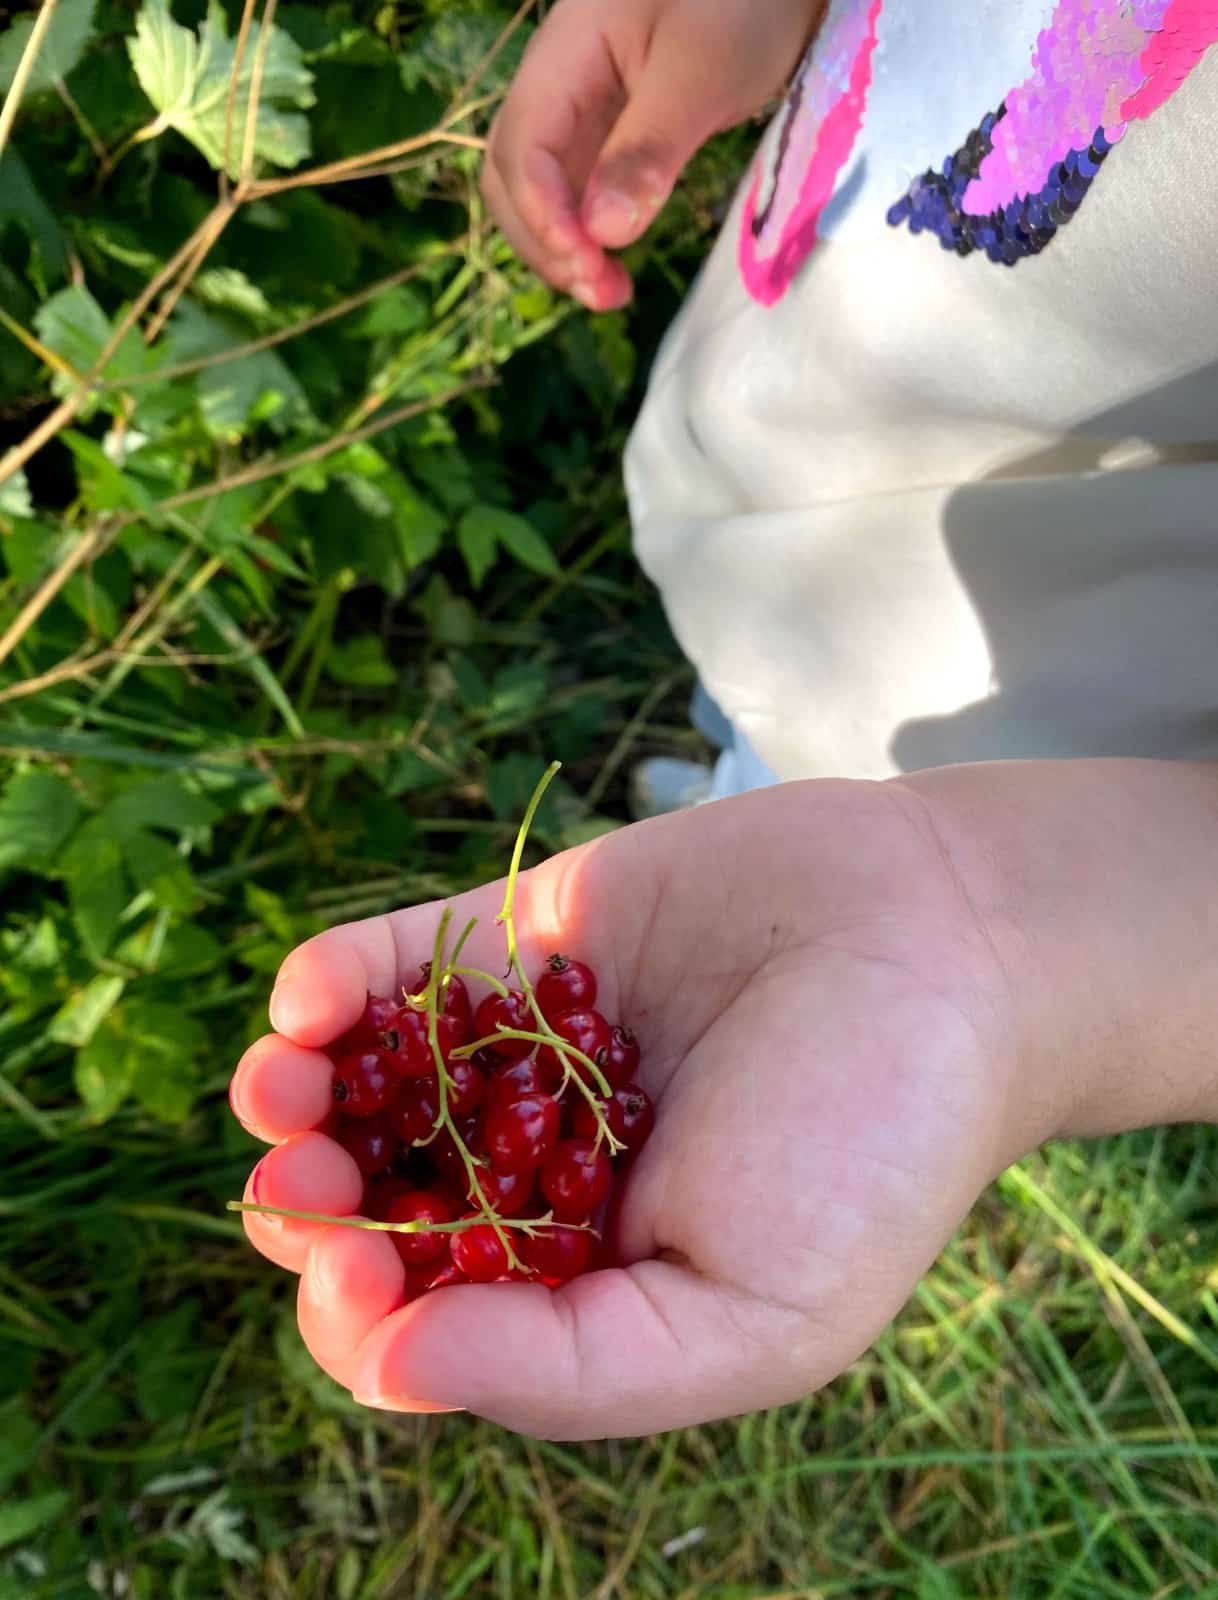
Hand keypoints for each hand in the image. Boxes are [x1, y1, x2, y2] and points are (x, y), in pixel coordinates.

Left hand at [230, 777, 1033, 1438]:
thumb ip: (571, 1367)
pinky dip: (332, 983)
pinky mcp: (520, 939)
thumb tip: (393, 1367)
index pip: (428, 1323)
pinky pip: (396, 962)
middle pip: (373, 1204)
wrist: (947, 946)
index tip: (362, 1274)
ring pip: (362, 1088)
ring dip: (292, 1101)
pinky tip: (310, 1007)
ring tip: (278, 1096)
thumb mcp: (749, 1318)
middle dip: (311, 1210)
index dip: (364, 1315)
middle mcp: (537, 1167)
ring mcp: (520, 1049)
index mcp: (585, 1277)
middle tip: (301, 1192)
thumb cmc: (870, 1149)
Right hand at [481, 0, 823, 309]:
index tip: (588, 264)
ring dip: (562, 249)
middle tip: (601, 291)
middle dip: (544, 242)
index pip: (521, 147)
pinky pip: (578, 191)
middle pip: (513, 177)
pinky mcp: (611, 131)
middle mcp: (558, 83)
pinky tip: (615, 265)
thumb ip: (648, 147)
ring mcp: (581, 109)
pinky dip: (588, 235)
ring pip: (541, 192)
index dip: (543, 215)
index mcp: (564, 53)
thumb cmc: (745, 1)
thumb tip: (602, 232)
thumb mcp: (703, 71)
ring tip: (610, 293)